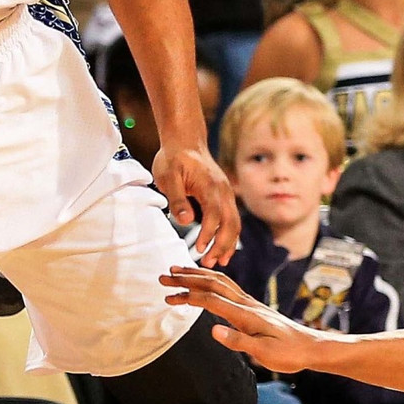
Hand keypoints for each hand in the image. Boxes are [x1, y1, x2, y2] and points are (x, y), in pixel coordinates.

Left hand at [154, 143, 240, 266]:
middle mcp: (223, 190)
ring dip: (228, 243)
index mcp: (210, 185)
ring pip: (235, 223)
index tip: (198, 249)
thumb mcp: (168, 176)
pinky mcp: (224, 196)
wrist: (185, 140)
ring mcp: (227, 193)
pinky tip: (221, 249)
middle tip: (208, 263)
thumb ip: (177, 199)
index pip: (214, 215)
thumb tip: (186, 221)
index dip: (208, 234)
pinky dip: (229, 236)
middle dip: (221, 244)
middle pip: (231, 222)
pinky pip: (232, 219)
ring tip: (218, 262)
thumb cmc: (174, 158)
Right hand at [161, 266, 323, 370]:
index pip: (211, 300)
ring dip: (197, 275)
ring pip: (219, 282)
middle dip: (187, 279)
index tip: (169, 296)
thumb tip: (213, 331)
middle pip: (212, 284)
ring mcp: (249, 303)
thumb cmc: (288, 353)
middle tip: (164, 276)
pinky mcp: (251, 307)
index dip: (188, 296)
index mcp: (246, 314)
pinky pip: (227, 287)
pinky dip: (210, 279)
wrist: (310, 347)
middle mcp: (246, 304)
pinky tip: (204, 281)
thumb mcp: (263, 353)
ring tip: (177, 271)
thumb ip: (238, 341)